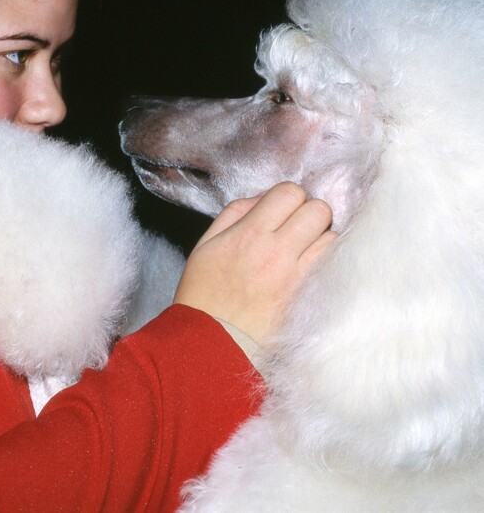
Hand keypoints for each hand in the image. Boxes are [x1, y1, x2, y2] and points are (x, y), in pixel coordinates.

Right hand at [173, 182, 336, 343]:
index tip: (281, 211)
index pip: (290, 192)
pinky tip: (310, 265)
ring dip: (320, 237)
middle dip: (309, 213)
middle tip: (296, 228)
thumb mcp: (206, 244)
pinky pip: (331, 265)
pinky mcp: (307, 296)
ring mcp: (296, 275)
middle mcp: (276, 250)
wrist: (212, 344)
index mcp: (249, 233)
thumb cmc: (204, 294)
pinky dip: (325, 260)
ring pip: (332, 236)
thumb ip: (235, 213)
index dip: (288, 197)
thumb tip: (264, 198)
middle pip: (318, 209)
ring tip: (304, 249)